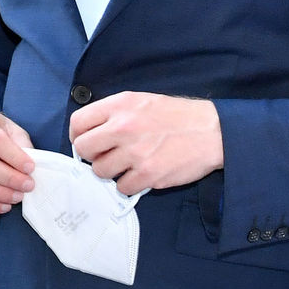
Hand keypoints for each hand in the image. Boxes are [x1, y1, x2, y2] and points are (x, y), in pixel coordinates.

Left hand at [69, 91, 223, 194]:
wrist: (211, 131)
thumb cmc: (175, 116)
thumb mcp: (140, 101)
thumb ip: (113, 112)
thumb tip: (89, 129)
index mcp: (120, 106)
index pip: (78, 122)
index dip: (77, 134)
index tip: (84, 141)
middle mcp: (123, 128)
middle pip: (84, 149)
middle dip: (91, 154)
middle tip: (105, 154)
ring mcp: (135, 153)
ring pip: (100, 171)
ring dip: (110, 171)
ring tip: (127, 164)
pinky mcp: (149, 175)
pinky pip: (122, 187)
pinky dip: (128, 184)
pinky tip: (140, 173)